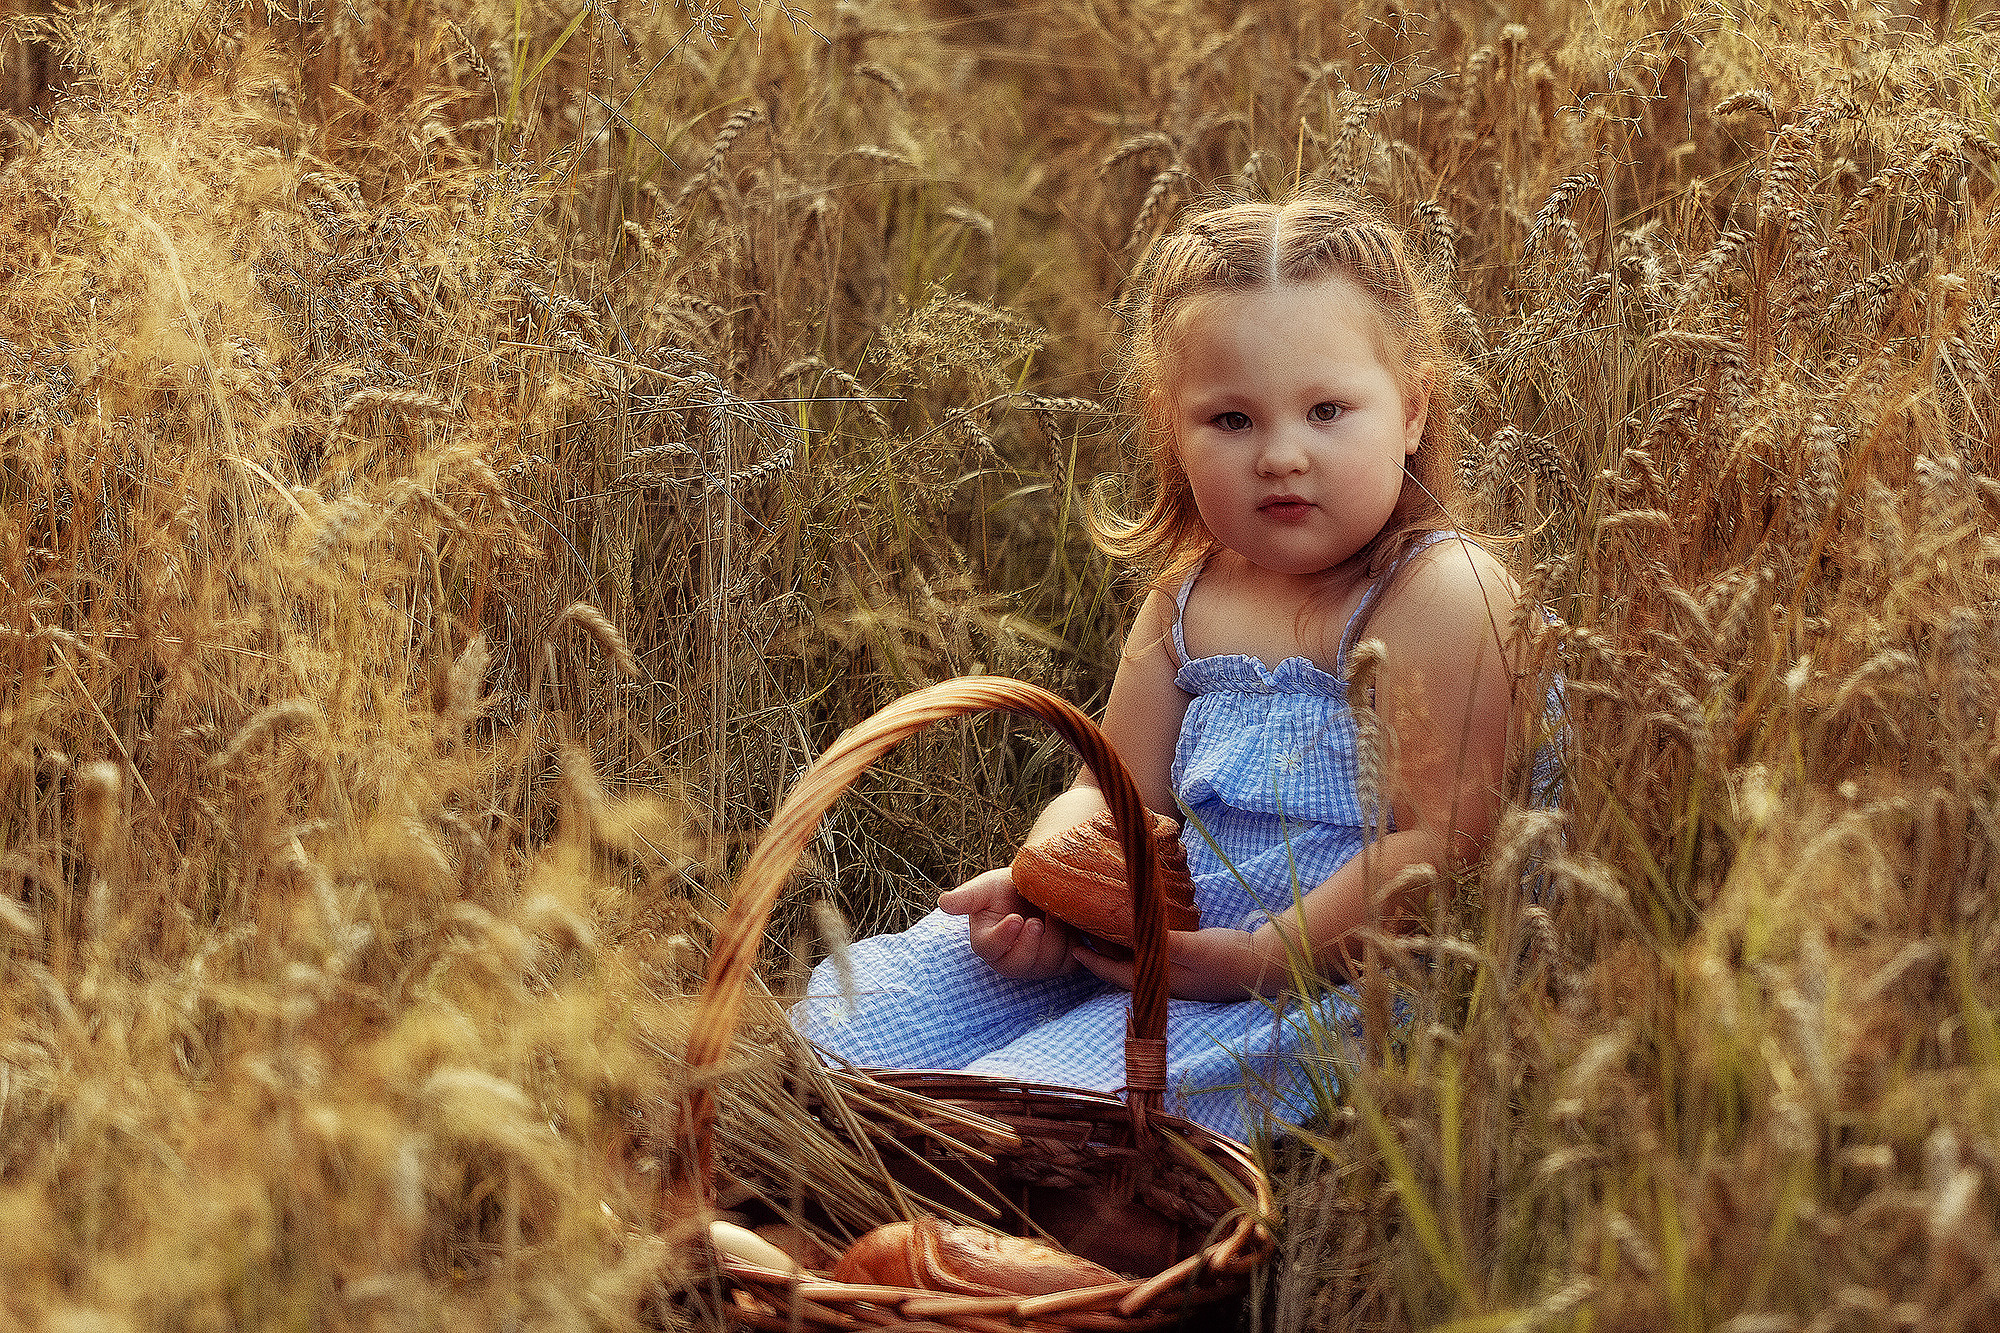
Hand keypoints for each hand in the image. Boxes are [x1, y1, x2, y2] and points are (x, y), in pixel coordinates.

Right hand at [938, 867, 1078, 979]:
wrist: (1039, 889)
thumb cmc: (1007, 889)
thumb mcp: (987, 888)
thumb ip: (967, 897)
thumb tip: (943, 903)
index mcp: (986, 943)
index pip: (990, 948)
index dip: (1003, 937)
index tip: (1016, 919)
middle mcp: (1010, 961)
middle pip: (1020, 965)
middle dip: (1031, 944)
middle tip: (1037, 922)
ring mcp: (1037, 966)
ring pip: (1048, 963)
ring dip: (1055, 936)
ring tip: (1055, 911)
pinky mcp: (1062, 965)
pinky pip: (1071, 963)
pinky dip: (1073, 942)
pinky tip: (1069, 923)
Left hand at [1070, 926, 1280, 1001]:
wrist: (1266, 964)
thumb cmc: (1230, 956)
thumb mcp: (1195, 947)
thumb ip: (1164, 942)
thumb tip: (1131, 935)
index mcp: (1163, 983)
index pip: (1118, 974)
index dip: (1094, 962)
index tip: (1072, 949)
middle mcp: (1166, 984)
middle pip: (1124, 970)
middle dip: (1102, 955)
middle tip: (1080, 933)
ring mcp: (1178, 978)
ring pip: (1138, 964)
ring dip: (1119, 950)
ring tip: (1100, 929)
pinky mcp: (1190, 967)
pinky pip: (1155, 957)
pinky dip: (1140, 945)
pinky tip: (1139, 930)